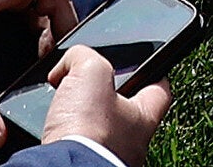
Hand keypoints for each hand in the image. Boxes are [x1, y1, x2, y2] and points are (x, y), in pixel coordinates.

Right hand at [48, 41, 167, 162]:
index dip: (151, 72)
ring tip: (62, 107)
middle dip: (103, 96)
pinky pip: (74, 146)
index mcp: (144, 119)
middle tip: (86, 83)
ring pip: (97, 130)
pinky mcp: (81, 166)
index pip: (159, 91)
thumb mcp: (91, 72)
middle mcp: (130, 144)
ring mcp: (105, 159)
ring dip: (81, 119)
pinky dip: (64, 137)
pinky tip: (52, 129)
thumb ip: (85, 57)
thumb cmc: (88, 130)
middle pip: (124, 110)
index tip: (143, 63)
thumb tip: (71, 61)